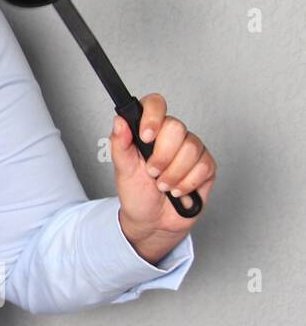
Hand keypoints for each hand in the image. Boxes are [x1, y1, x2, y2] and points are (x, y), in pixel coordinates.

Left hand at [109, 92, 216, 263]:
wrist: (152, 220)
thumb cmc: (136, 193)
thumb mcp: (122, 170)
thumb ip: (119, 144)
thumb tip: (119, 120)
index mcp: (149, 131)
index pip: (155, 104)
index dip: (153, 116)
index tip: (146, 136)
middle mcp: (172, 136)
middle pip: (177, 127)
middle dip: (162, 156)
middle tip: (152, 172)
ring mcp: (191, 149)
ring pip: (192, 148)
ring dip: (174, 173)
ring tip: (163, 185)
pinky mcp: (207, 166)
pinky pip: (205, 165)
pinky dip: (188, 182)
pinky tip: (178, 190)